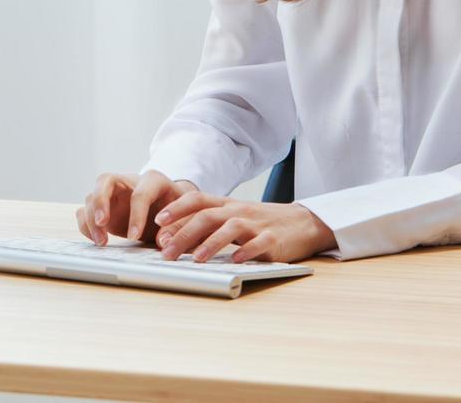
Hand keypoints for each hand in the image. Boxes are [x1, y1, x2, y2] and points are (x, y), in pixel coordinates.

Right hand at [76, 170, 198, 245]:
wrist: (172, 215)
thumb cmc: (179, 213)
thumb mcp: (184, 218)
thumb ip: (176, 227)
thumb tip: (163, 241)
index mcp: (153, 181)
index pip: (140, 193)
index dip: (136, 214)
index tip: (135, 237)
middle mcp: (129, 182)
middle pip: (106, 180)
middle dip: (101, 201)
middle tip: (103, 223)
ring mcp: (113, 195)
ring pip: (92, 196)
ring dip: (92, 219)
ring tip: (102, 243)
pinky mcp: (103, 209)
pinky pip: (86, 211)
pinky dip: (86, 225)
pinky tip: (97, 240)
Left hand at [151, 191, 337, 263]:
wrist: (303, 222)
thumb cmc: (261, 223)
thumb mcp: (234, 218)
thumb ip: (208, 225)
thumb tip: (172, 239)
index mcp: (227, 205)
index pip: (197, 200)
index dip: (177, 209)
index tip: (157, 221)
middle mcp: (239, 211)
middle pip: (208, 217)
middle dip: (184, 233)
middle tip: (166, 251)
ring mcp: (257, 225)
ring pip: (230, 228)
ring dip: (211, 243)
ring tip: (197, 259)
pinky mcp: (274, 240)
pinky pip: (258, 244)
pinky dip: (246, 252)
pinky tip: (235, 261)